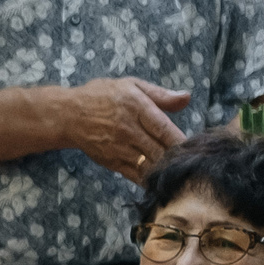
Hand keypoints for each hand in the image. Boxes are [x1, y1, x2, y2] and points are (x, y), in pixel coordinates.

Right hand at [64, 78, 190, 181]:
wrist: (67, 116)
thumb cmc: (101, 96)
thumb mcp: (130, 85)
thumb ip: (160, 94)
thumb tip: (187, 98)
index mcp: (136, 108)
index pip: (164, 129)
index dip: (182, 141)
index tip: (196, 147)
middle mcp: (128, 130)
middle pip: (160, 150)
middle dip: (178, 159)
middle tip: (193, 163)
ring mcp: (119, 148)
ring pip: (149, 165)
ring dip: (166, 171)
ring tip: (180, 173)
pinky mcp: (111, 162)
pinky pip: (135, 174)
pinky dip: (150, 179)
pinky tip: (161, 180)